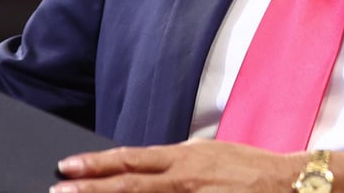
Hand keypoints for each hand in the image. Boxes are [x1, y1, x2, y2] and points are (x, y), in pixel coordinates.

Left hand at [50, 139, 300, 192]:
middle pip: (127, 185)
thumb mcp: (208, 154)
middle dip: (89, 189)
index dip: (97, 164)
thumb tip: (144, 168)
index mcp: (183, 158)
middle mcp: (182, 180)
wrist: (285, 184)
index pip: (131, 159)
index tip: (68, 165)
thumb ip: (175, 163)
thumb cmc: (248, 168)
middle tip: (58, 190)